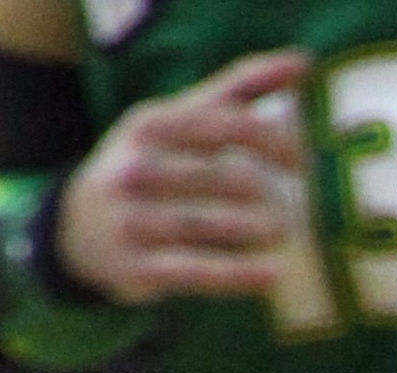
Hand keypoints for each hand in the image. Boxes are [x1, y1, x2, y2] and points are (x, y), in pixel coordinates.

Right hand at [54, 51, 310, 306]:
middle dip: (267, 192)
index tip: (305, 162)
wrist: (79, 229)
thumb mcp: (179, 121)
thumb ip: (237, 91)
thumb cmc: (152, 167)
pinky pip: (194, 270)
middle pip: (220, 177)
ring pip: (207, 223)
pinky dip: (236, 274)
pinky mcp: (137, 265)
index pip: (223, 125)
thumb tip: (302, 61)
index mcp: (152, 127)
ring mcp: (132, 218)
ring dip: (255, 230)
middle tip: (301, 208)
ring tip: (286, 233)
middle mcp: (137, 169)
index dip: (274, 141)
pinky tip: (273, 275)